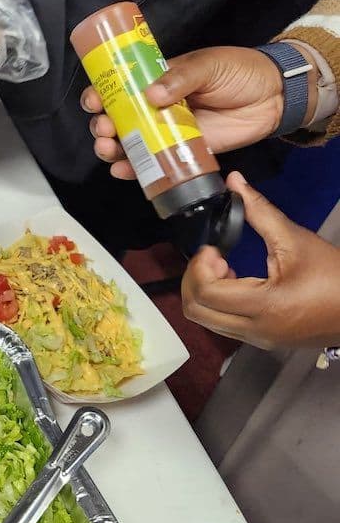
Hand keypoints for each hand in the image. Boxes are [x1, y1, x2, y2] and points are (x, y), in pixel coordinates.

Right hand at [81, 46, 290, 178]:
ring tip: (109, 151)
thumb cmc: (240, 71)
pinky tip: (123, 171)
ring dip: (112, 149)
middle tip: (105, 130)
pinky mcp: (183, 152)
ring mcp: (168, 131)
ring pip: (131, 143)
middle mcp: (157, 107)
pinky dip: (135, 170)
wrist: (274, 97)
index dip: (101, 93)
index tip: (94, 101)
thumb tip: (152, 95)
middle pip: (118, 119)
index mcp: (157, 80)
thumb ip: (182, 78)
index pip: (120, 86)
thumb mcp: (209, 65)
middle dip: (103, 126)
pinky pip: (154, 163)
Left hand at [181, 172, 339, 348]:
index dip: (200, 266)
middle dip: (195, 280)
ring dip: (205, 292)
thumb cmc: (335, 275)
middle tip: (215, 258)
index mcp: (264, 307)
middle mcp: (256, 330)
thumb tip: (234, 181)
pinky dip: (218, 303)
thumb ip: (260, 211)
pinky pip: (223, 325)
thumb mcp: (296, 239)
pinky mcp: (263, 341)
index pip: (206, 293)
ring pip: (206, 320)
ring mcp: (258, 340)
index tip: (214, 248)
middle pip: (195, 311)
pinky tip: (236, 281)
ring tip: (226, 267)